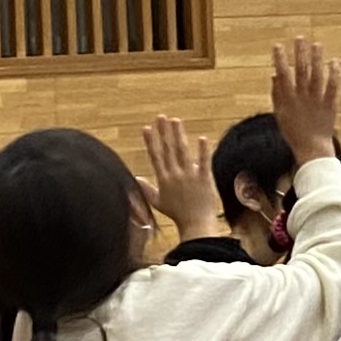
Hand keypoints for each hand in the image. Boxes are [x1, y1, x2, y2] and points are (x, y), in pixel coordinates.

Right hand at [140, 115, 212, 236]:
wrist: (195, 223)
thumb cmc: (177, 213)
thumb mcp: (157, 202)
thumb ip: (147, 188)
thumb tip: (136, 178)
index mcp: (163, 179)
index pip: (155, 156)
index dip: (150, 141)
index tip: (146, 128)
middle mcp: (175, 175)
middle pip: (168, 149)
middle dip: (163, 132)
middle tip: (161, 117)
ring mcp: (189, 176)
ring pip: (182, 151)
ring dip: (178, 135)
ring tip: (175, 120)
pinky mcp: (204, 179)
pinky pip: (204, 162)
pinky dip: (203, 150)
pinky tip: (202, 138)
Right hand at [271, 36, 340, 162]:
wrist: (311, 148)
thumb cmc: (293, 131)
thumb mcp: (280, 113)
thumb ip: (277, 93)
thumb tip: (274, 74)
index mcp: (288, 99)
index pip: (282, 75)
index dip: (280, 60)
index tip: (278, 46)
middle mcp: (302, 97)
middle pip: (301, 71)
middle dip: (300, 53)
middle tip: (300, 38)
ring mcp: (316, 100)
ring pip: (317, 75)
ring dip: (316, 59)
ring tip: (316, 45)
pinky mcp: (330, 105)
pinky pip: (332, 87)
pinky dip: (333, 74)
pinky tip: (334, 62)